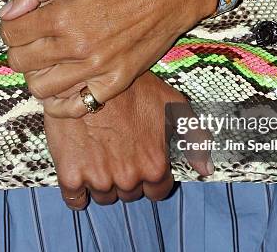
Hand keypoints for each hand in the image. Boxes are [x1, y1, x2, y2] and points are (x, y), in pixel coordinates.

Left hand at [0, 0, 217, 117]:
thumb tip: (8, 13)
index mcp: (62, 16)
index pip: (12, 33)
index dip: (9, 27)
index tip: (19, 24)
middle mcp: (77, 47)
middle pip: (22, 62)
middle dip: (19, 51)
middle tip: (30, 43)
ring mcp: (96, 69)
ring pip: (41, 88)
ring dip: (35, 77)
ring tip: (45, 65)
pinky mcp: (114, 84)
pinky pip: (77, 107)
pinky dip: (60, 104)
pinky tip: (59, 90)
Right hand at [46, 72, 212, 209]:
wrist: (85, 78)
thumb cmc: (132, 88)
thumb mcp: (173, 105)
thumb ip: (194, 138)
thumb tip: (206, 170)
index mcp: (154, 166)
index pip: (156, 192)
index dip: (149, 178)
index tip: (138, 162)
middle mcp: (129, 178)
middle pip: (128, 194)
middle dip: (125, 178)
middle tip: (116, 152)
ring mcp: (99, 179)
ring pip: (103, 197)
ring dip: (101, 183)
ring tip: (97, 154)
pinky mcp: (71, 175)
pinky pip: (74, 199)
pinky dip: (76, 191)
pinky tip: (78, 170)